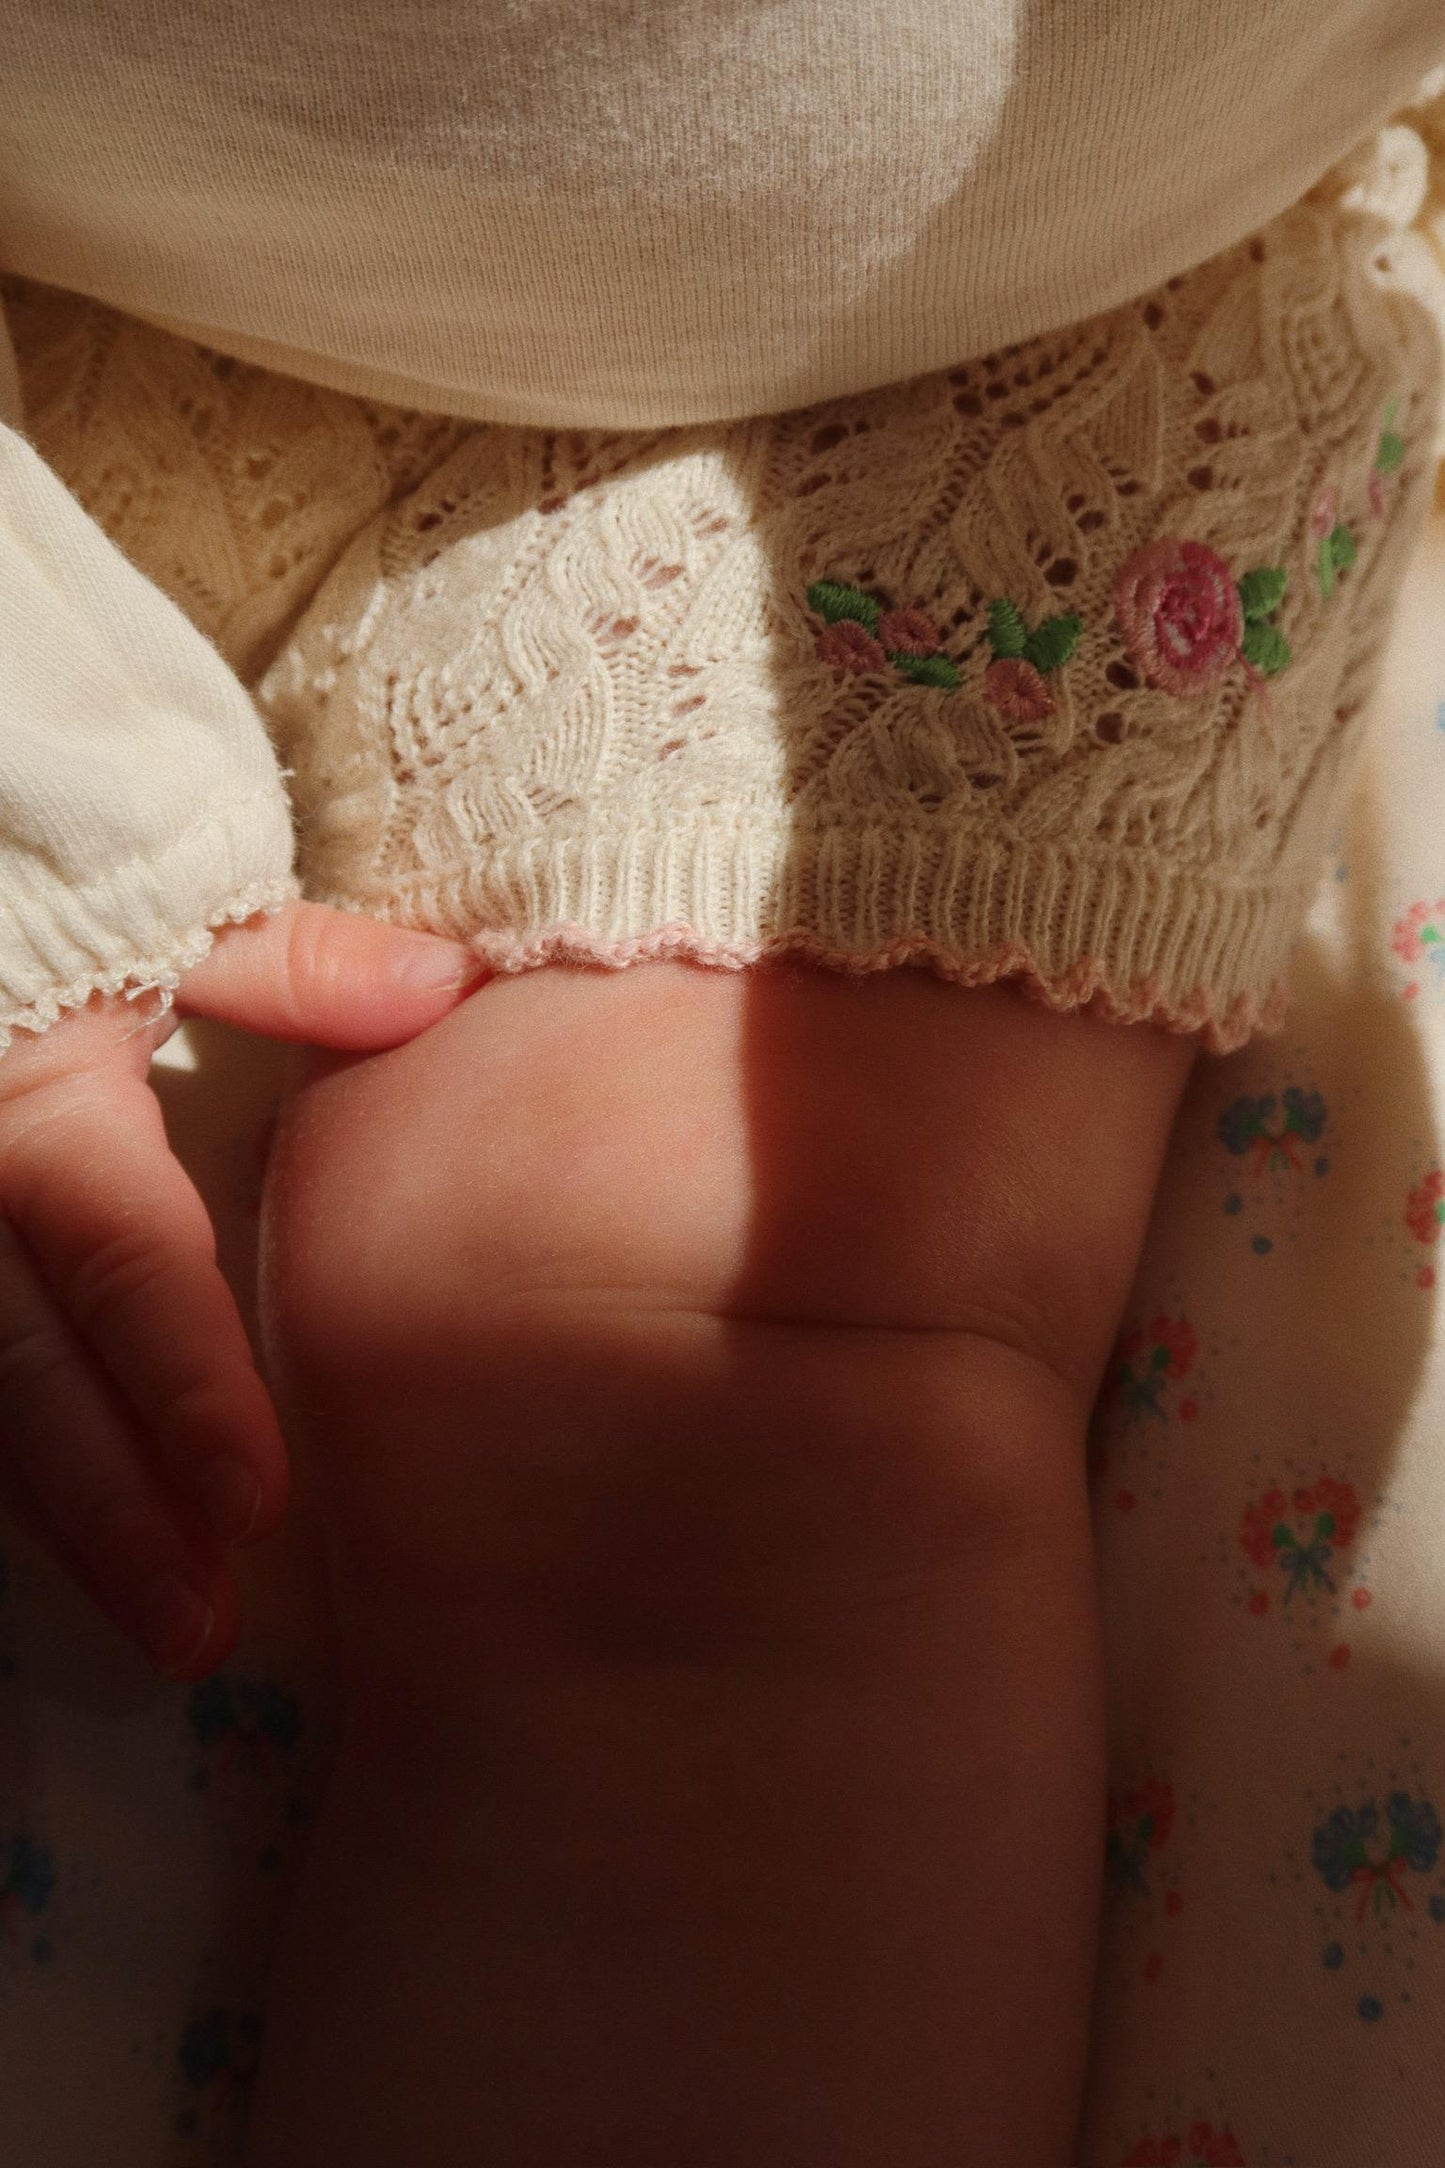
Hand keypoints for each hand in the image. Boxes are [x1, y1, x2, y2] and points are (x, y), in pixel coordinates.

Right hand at [0, 901, 483, 1678]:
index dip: (182, 1386)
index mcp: (36, 1115)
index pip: (120, 1266)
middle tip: (203, 1632)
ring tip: (173, 1627)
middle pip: (30, 1383)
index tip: (258, 1503)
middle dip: (116, 1518)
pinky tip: (91, 1560)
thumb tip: (439, 993)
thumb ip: (288, 963)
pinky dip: (26, 1477)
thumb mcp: (161, 907)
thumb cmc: (50, 900)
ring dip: (72, 1525)